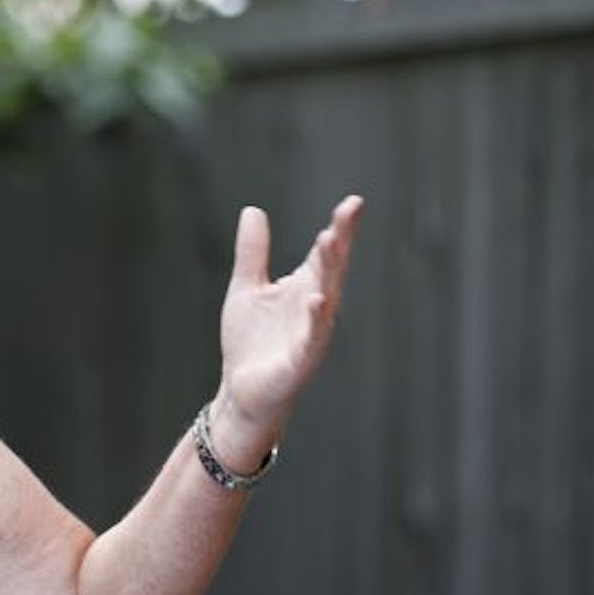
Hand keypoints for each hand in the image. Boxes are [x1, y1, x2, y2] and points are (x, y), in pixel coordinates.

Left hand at [212, 194, 363, 470]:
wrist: (240, 391)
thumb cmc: (250, 342)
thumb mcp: (247, 288)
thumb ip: (253, 252)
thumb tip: (253, 210)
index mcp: (304, 288)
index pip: (326, 255)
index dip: (340, 229)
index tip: (353, 203)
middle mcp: (315, 309)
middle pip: (331, 271)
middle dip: (339, 243)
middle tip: (346, 214)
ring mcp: (311, 335)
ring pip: (326, 299)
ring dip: (330, 272)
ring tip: (330, 241)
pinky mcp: (300, 361)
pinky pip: (312, 338)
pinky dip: (315, 319)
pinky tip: (317, 300)